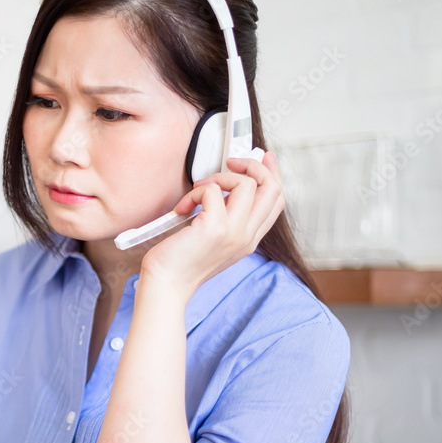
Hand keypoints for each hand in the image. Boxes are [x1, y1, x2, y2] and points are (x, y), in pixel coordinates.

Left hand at [139, 151, 284, 292]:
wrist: (166, 285)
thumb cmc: (180, 263)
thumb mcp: (214, 240)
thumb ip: (228, 217)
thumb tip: (228, 185)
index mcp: (249, 239)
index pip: (276, 201)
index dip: (272, 174)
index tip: (262, 157)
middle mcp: (247, 236)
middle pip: (272, 188)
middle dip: (253, 165)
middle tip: (231, 163)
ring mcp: (234, 232)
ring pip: (246, 184)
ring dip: (218, 179)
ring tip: (198, 192)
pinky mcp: (215, 228)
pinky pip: (212, 190)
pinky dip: (195, 192)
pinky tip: (183, 208)